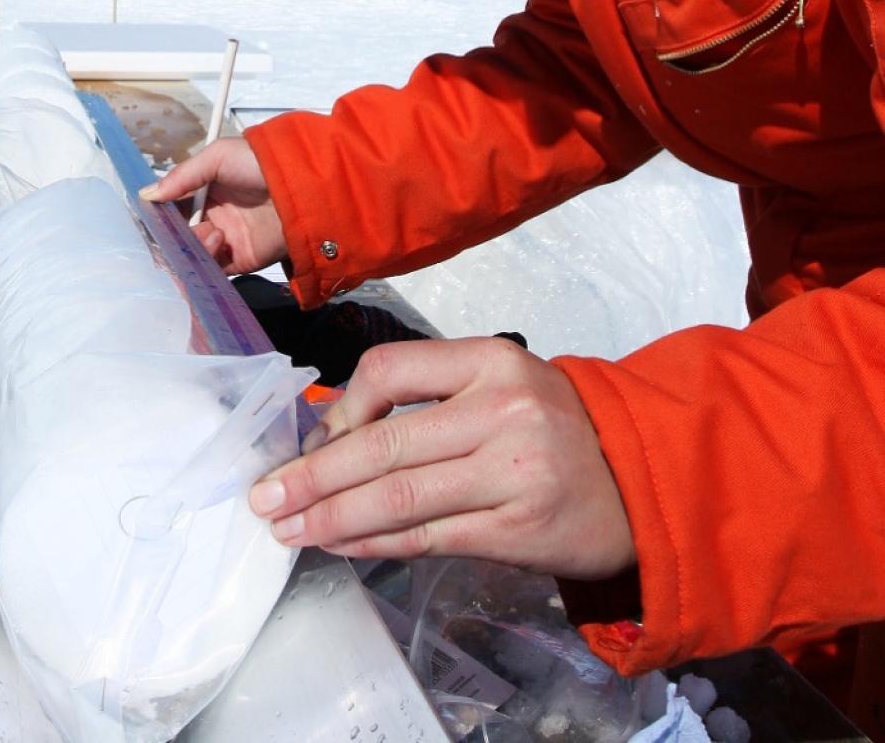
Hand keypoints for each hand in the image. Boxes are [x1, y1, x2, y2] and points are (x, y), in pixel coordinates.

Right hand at [139, 138, 287, 272]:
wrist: (305, 188)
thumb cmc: (260, 165)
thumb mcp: (217, 157)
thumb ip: (182, 176)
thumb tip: (146, 194)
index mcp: (203, 192)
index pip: (171, 207)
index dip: (157, 213)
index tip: (148, 216)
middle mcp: (210, 217)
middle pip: (176, 234)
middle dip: (170, 234)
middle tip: (171, 232)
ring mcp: (224, 241)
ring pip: (190, 252)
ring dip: (193, 244)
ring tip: (213, 233)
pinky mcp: (239, 261)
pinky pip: (211, 269)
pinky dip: (206, 261)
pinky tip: (216, 244)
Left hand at [249, 337, 634, 580]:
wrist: (643, 483)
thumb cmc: (553, 430)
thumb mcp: (499, 386)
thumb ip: (426, 399)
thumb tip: (329, 434)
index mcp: (491, 361)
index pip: (387, 371)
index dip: (337, 410)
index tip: (307, 441)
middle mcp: (503, 412)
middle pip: (381, 445)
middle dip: (311, 476)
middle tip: (264, 497)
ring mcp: (513, 473)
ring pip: (397, 497)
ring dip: (331, 518)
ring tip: (288, 528)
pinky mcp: (518, 529)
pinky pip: (427, 536)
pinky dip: (375, 542)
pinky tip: (340, 545)